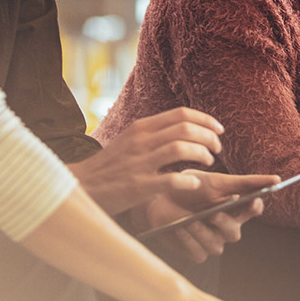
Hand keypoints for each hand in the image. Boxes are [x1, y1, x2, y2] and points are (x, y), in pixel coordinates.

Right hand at [72, 107, 225, 212]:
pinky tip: (193, 184)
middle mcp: (141, 141)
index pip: (182, 114)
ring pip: (182, 149)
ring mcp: (139, 163)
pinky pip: (171, 180)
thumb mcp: (129, 140)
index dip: (206, 120)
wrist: (80, 186)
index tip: (219, 130)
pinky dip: (188, 181)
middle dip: (210, 138)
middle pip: (186, 129)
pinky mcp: (137, 186)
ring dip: (203, 155)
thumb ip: (154, 133)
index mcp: (141, 127)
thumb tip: (185, 128)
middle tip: (217, 149)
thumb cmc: (110, 166)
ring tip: (209, 163)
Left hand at [136, 172, 275, 264]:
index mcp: (236, 209)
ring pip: (215, 245)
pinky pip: (197, 252)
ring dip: (201, 232)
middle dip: (223, 223)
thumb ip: (246, 183)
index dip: (254, 207)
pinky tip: (179, 228)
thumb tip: (276, 180)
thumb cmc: (191, 188)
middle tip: (213, 214)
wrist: (158, 199)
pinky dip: (188, 240)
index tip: (252, 199)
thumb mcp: (216, 182)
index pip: (253, 211)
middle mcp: (227, 228)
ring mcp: (212, 242)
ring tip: (188, 220)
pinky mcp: (196, 253)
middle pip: (234, 232)